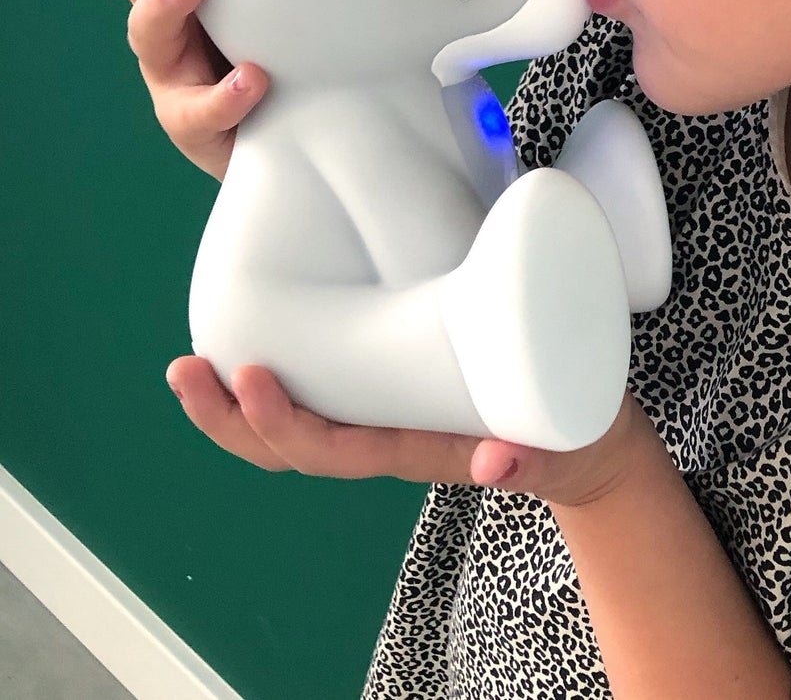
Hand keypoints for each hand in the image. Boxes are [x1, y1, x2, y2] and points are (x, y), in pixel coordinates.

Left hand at [166, 356, 647, 497]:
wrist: (588, 448)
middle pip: (288, 449)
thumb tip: (496, 463)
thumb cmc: (571, 440)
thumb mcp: (560, 449)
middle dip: (229, 419)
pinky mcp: (396, 390)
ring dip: (235, 403)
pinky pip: (322, 396)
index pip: (331, 449)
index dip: (282, 422)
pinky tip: (259, 342)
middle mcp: (387, 439)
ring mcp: (386, 418)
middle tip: (187, 370)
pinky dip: (277, 379)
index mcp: (414, 448)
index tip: (251, 375)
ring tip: (194, 365)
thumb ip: (532, 462)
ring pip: (294, 426)